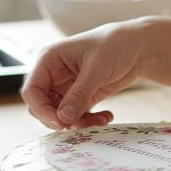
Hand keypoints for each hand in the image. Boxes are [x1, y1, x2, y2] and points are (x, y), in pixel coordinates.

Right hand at [21, 23, 145, 128]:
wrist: (137, 47)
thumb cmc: (114, 45)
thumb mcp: (96, 68)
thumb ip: (79, 94)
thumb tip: (62, 118)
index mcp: (49, 60)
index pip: (32, 90)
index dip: (41, 109)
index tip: (60, 122)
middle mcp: (53, 75)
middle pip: (42, 107)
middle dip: (60, 119)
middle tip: (81, 124)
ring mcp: (66, 87)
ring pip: (59, 115)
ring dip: (78, 122)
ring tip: (102, 120)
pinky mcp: (79, 97)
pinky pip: (76, 116)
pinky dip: (89, 121)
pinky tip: (106, 116)